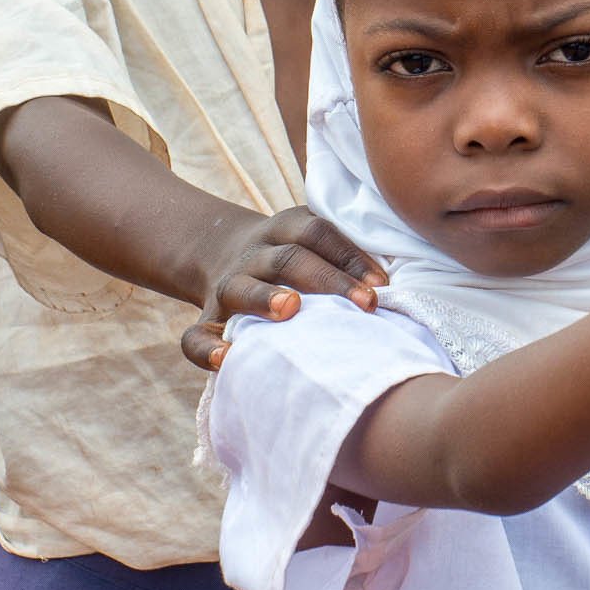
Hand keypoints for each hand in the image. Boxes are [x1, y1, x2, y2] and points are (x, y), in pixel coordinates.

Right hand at [182, 207, 388, 369]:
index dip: (350, 255)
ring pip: (240, 287)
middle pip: (289, 258)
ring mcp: (226, 286)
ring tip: (290, 310)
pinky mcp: (206, 320)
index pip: (318, 233)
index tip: (382, 286)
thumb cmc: (292, 261)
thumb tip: (395, 290)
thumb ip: (343, 258)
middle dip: (328, 280)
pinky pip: (194, 336)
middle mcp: (254, 254)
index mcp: (284, 230)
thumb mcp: (310, 243)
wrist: (222, 255)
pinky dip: (207, 348)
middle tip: (363, 304)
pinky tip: (226, 360)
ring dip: (266, 296)